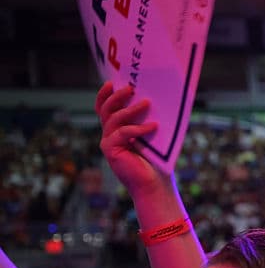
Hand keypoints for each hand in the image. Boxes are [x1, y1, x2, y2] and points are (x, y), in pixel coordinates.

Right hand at [95, 81, 166, 196]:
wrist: (155, 185)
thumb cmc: (157, 162)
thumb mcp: (153, 137)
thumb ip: (148, 120)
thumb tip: (156, 99)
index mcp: (117, 130)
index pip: (105, 108)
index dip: (105, 94)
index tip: (113, 82)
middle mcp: (109, 135)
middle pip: (106, 109)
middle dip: (117, 97)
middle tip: (130, 88)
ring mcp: (108, 142)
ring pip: (114, 119)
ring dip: (130, 109)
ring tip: (146, 103)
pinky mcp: (111, 150)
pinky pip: (123, 133)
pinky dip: (139, 128)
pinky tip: (153, 126)